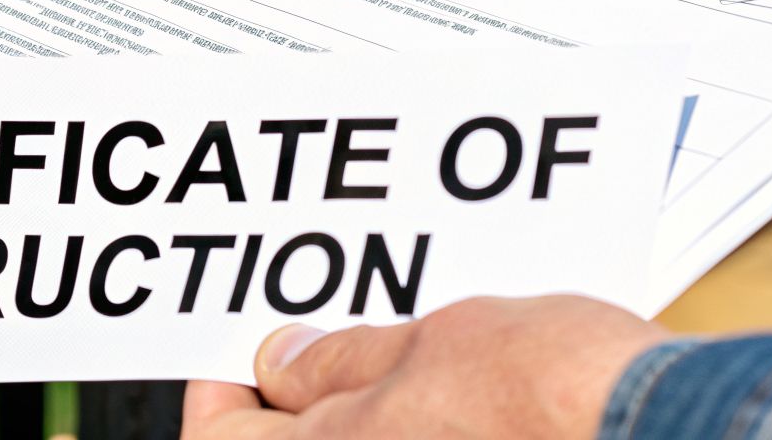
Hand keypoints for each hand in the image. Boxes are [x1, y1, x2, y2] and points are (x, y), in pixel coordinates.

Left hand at [181, 295, 670, 438]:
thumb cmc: (552, 399)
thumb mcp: (431, 342)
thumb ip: (343, 360)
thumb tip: (287, 359)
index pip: (219, 439)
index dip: (218, 387)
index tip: (242, 349)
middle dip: (299, 401)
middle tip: (324, 342)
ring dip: (369, 416)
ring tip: (407, 360)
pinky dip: (421, 433)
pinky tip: (459, 399)